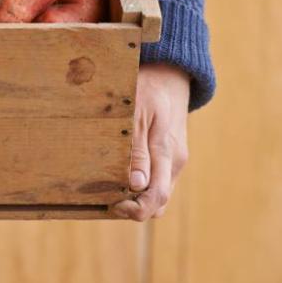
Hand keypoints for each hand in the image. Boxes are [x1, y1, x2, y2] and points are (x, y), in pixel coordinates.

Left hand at [112, 63, 189, 220]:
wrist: (168, 73)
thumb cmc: (147, 88)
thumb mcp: (137, 113)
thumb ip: (137, 149)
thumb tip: (136, 184)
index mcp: (167, 152)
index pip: (157, 196)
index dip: (136, 209)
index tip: (114, 205)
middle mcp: (174, 161)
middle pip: (158, 202)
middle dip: (135, 207)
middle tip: (107, 199)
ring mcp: (174, 159)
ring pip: (158, 192)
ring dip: (137, 197)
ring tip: (109, 187)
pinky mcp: (169, 154)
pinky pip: (158, 179)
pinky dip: (142, 184)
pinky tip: (120, 174)